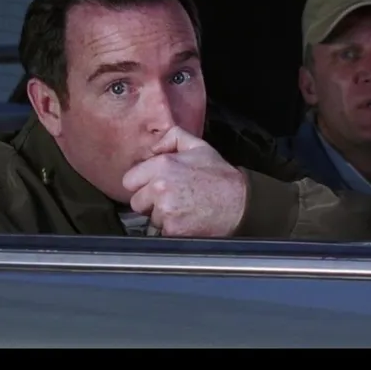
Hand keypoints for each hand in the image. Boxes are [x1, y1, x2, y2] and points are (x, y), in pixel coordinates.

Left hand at [122, 126, 246, 237]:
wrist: (241, 203)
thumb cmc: (221, 177)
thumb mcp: (200, 147)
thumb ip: (173, 137)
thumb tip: (154, 145)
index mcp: (162, 165)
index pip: (129, 180)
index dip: (142, 184)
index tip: (155, 187)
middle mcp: (160, 187)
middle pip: (136, 202)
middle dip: (150, 202)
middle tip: (172, 199)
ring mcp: (165, 210)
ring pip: (150, 218)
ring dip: (163, 217)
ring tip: (184, 209)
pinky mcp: (172, 229)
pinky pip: (161, 232)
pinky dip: (173, 229)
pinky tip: (188, 220)